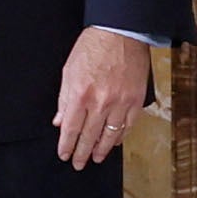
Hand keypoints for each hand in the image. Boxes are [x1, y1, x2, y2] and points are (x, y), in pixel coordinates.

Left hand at [52, 27, 150, 168]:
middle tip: (78, 164)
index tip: (64, 155)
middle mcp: (101, 102)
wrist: (121, 33)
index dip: (67, 145)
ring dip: (102, 149)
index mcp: (80, 94)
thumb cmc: (92, 48)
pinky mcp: (136, 100)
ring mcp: (120, 103)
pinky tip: (113, 142)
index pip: (71, 129)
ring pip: (110, 135)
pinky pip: (127, 126)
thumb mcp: (69, 71)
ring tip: (96, 158)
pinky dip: (119, 137)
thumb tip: (60, 122)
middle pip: (89, 136)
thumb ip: (64, 100)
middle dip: (82, 153)